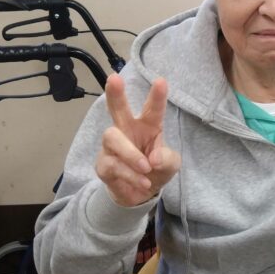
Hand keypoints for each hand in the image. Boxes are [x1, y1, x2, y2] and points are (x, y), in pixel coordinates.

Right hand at [95, 75, 180, 206]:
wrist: (140, 195)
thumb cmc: (156, 169)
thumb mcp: (171, 164)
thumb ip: (167, 159)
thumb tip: (153, 158)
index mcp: (148, 126)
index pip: (152, 109)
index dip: (157, 96)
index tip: (161, 81)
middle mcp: (127, 130)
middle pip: (117, 108)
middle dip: (115, 94)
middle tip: (114, 78)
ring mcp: (112, 146)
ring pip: (113, 138)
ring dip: (131, 154)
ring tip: (146, 168)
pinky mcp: (104, 164)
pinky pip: (113, 165)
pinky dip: (130, 175)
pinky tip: (143, 182)